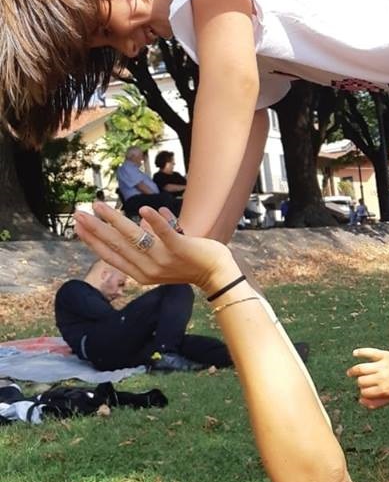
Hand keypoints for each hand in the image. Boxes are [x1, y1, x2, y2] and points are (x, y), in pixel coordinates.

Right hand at [74, 203, 237, 296]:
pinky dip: (155, 221)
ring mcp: (164, 261)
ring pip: (134, 238)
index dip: (93, 242)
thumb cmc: (190, 263)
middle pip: (117, 247)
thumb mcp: (162, 257)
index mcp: (141, 273)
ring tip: (100, 206)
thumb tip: (139, 220)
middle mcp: (149, 270)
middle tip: (79, 213)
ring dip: (115, 220)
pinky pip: (165, 234)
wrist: (217, 275)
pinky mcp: (181, 250)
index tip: (77, 227)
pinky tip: (143, 209)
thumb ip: (149, 242)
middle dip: (95, 229)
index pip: (111, 257)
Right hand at [347, 348, 388, 408]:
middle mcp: (382, 377)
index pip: (364, 392)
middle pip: (361, 381)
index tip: (367, 390)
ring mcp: (382, 365)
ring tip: (350, 373)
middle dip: (360, 383)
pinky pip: (369, 352)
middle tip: (364, 381)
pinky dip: (360, 352)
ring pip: (361, 368)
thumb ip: (376, 404)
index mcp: (385, 389)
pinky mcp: (383, 354)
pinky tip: (354, 353)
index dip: (363, 392)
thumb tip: (360, 400)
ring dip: (353, 371)